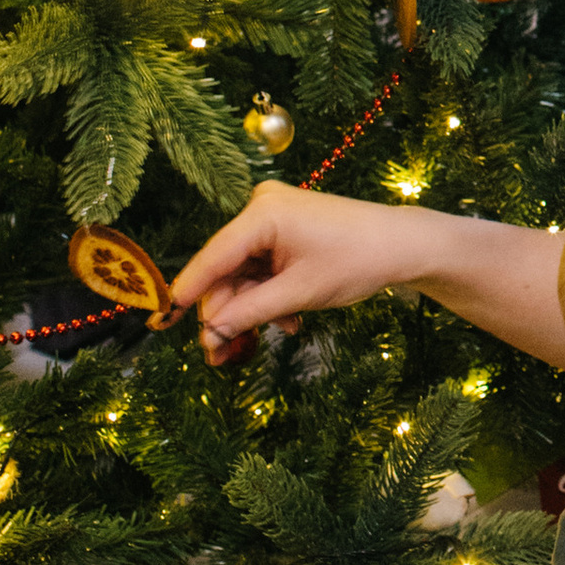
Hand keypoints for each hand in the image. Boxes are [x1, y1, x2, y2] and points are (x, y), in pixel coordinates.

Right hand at [168, 185, 436, 363]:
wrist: (404, 245)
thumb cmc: (357, 261)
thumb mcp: (299, 294)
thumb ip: (249, 313)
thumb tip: (209, 333)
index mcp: (262, 213)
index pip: (212, 258)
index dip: (186, 293)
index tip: (160, 322)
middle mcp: (262, 207)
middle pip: (226, 270)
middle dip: (225, 314)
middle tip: (218, 357)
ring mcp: (274, 217)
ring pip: (244, 274)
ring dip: (251, 310)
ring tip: (257, 344)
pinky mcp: (285, 230)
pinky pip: (262, 268)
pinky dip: (269, 296)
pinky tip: (288, 322)